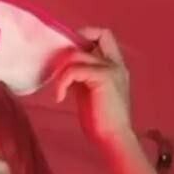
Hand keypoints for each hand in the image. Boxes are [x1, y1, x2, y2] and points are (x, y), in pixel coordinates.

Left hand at [54, 28, 132, 145]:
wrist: (113, 138)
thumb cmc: (101, 123)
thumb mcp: (89, 93)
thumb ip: (82, 77)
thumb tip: (65, 69)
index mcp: (115, 66)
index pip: (103, 35)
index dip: (84, 36)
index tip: (68, 55)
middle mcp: (115, 63)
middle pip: (93, 35)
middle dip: (71, 48)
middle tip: (59, 70)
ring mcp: (110, 68)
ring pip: (77, 54)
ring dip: (61, 71)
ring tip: (58, 91)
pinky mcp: (103, 77)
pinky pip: (74, 69)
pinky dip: (62, 82)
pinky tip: (59, 97)